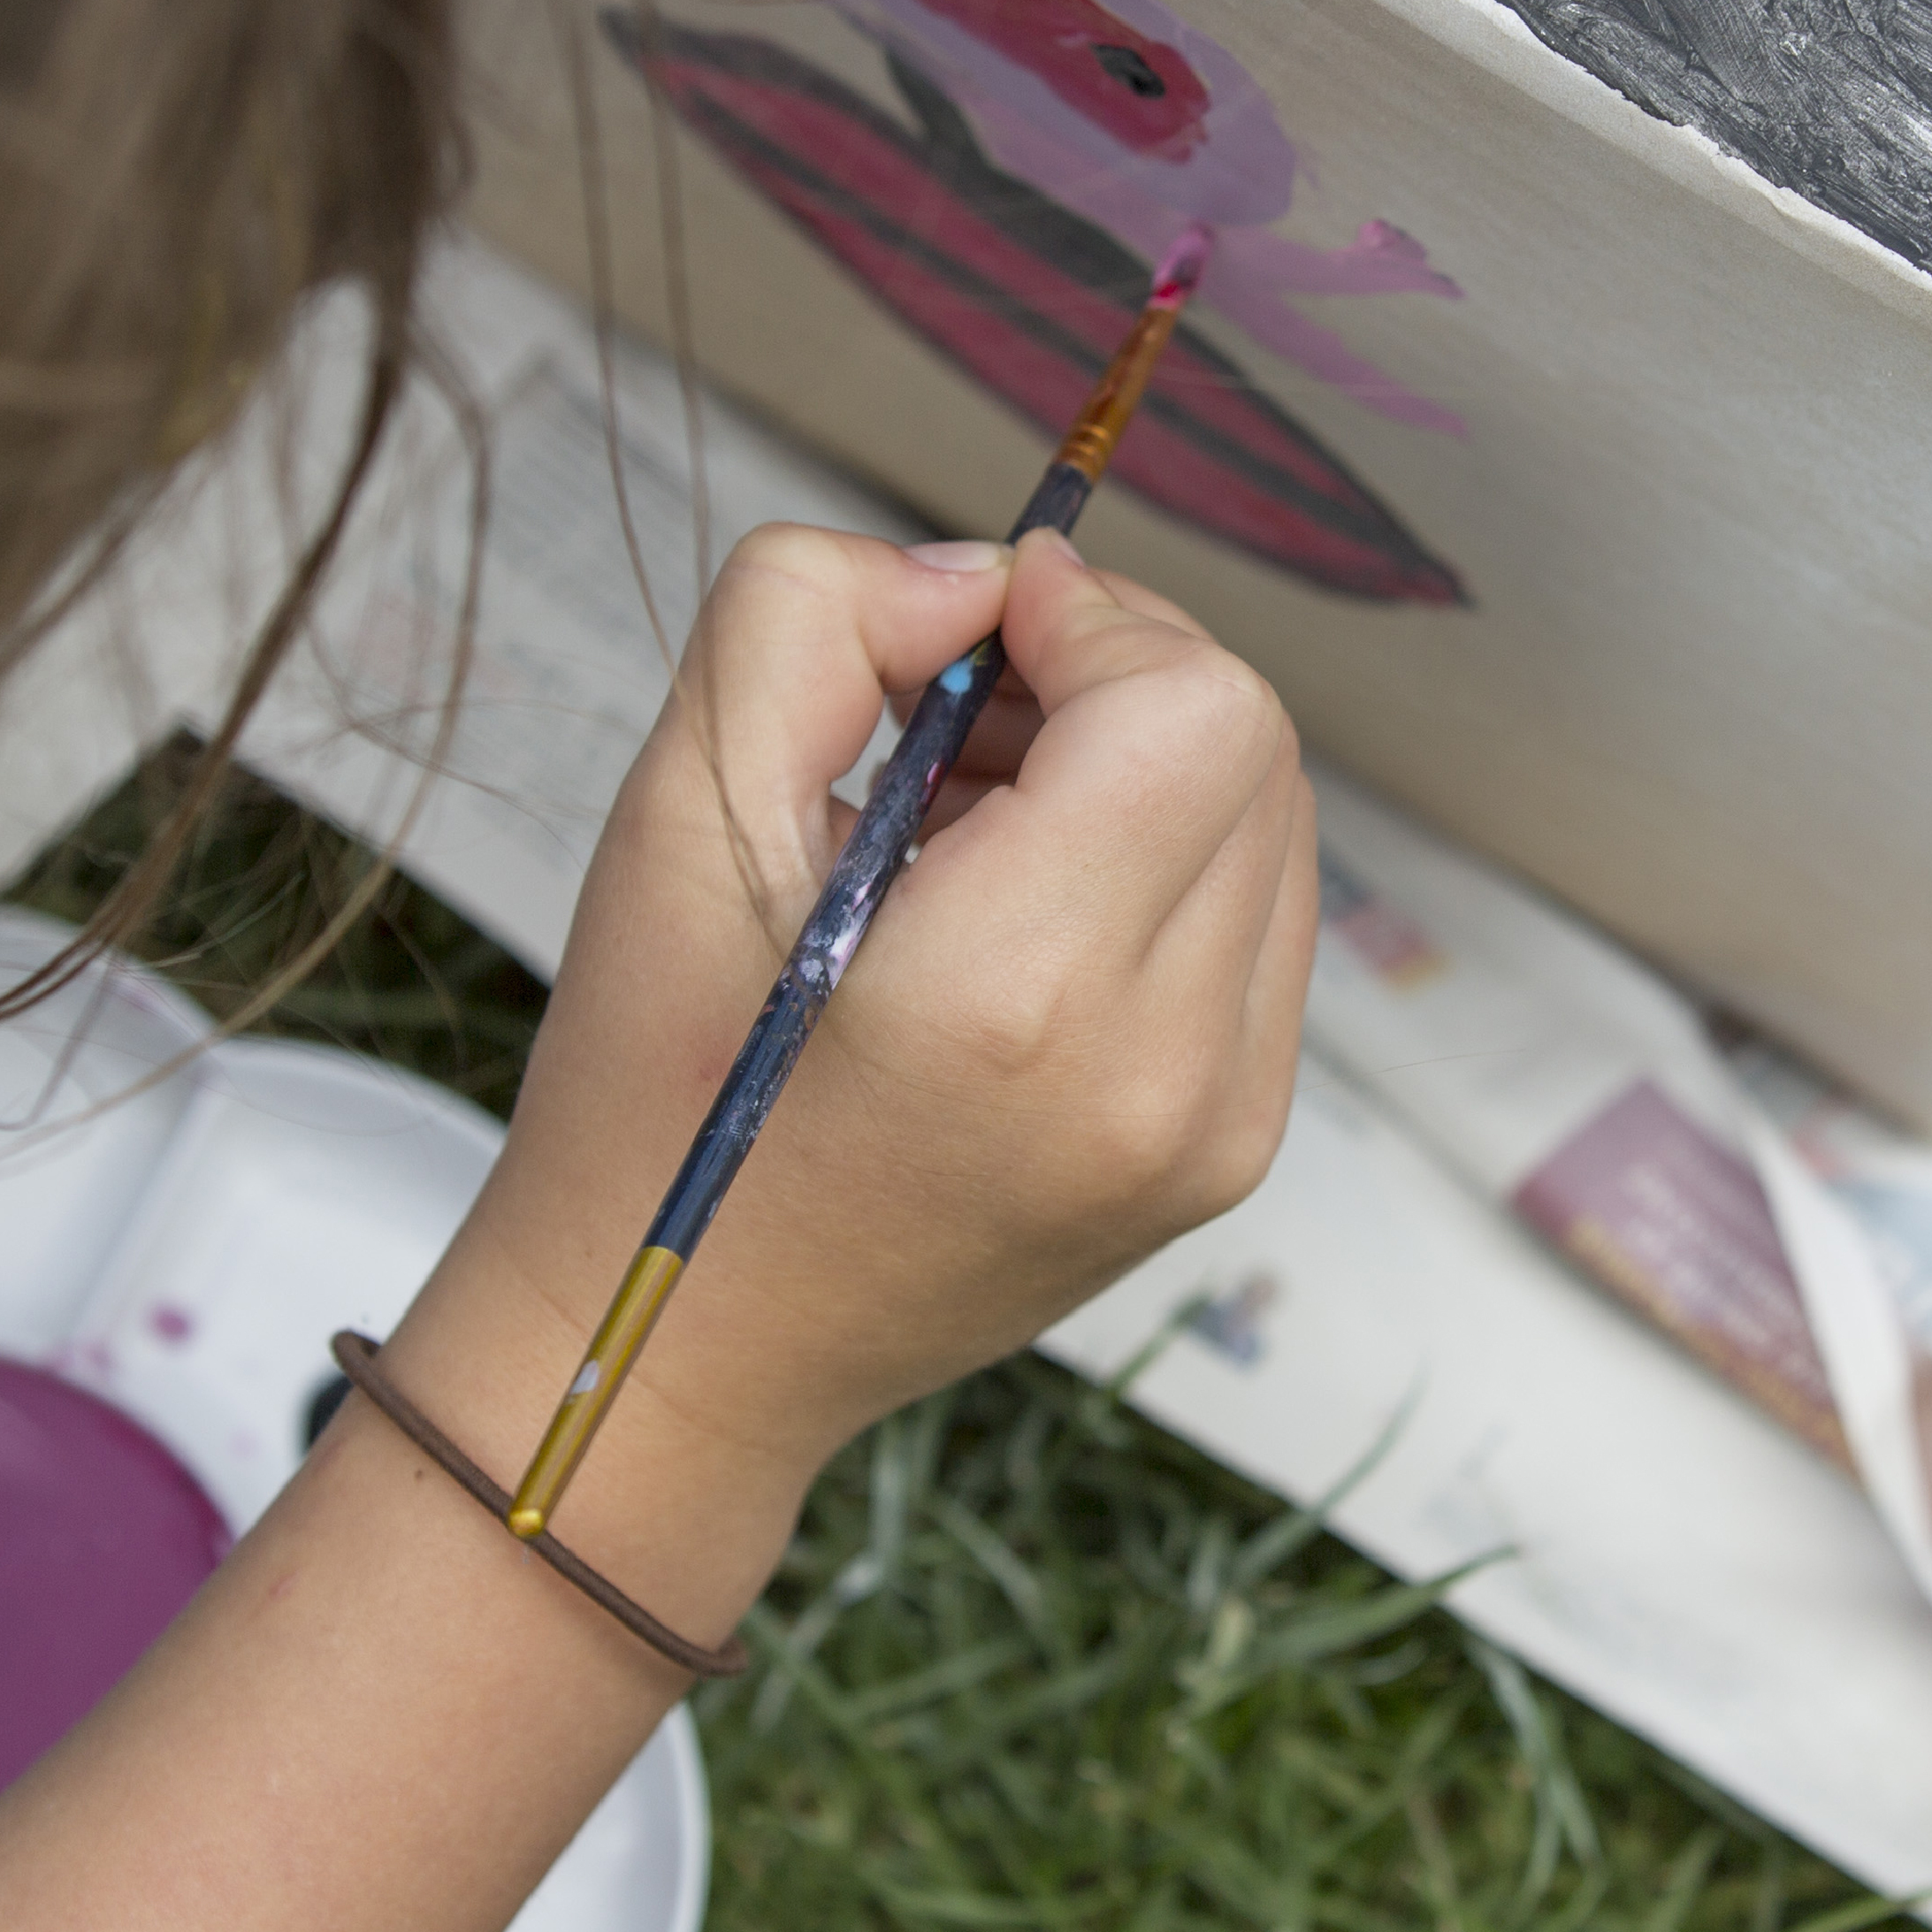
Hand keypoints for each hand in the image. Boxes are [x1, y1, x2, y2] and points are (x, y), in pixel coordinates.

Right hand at [398, 525, 1315, 1536]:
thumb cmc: (661, 1093)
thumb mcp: (675, 818)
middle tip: (953, 718)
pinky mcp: (1224, 1154)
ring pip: (1271, 832)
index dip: (1092, 621)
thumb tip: (979, 580)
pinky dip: (1162, 872)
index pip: (1192, 706)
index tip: (969, 635)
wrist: (684, 1350)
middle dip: (1116, 679)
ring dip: (1145, 770)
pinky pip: (1256, 934)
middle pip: (1252, 750)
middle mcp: (1160, 1074)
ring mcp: (1214, 1130)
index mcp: (1021, 993)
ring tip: (971, 823)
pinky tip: (1016, 913)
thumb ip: (808, 621)